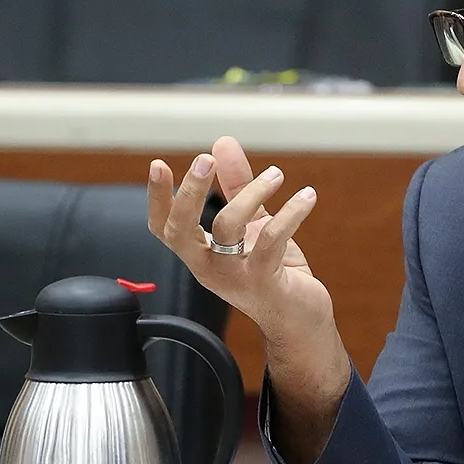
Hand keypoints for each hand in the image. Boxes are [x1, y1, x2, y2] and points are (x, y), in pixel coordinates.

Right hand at [149, 137, 351, 463]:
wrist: (301, 320)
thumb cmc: (273, 272)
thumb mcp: (253, 224)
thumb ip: (237, 185)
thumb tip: (222, 143)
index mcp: (200, 255)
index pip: (164, 228)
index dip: (157, 199)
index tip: (158, 164)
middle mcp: (209, 268)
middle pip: (181, 231)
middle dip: (189, 193)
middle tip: (204, 159)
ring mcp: (234, 278)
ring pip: (227, 228)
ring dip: (251, 193)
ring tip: (276, 174)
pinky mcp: (265, 283)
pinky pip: (272, 241)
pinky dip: (290, 214)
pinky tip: (306, 197)